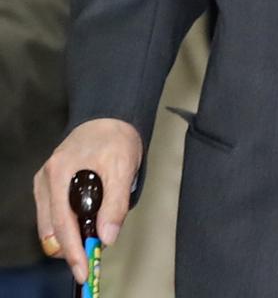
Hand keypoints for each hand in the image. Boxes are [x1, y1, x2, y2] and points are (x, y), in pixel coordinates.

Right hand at [33, 118, 141, 283]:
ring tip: (97, 228)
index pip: (62, 225)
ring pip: (52, 225)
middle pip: (52, 230)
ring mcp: (46, 182)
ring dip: (72, 233)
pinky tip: (88, 218)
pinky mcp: (50, 183)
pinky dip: (70, 222)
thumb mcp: (123, 168)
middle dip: (72, 245)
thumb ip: (115, 204)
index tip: (83, 269)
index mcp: (60, 173)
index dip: (73, 251)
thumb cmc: (116, 138)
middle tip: (96, 251)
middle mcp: (46, 179)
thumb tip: (106, 238)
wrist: (110, 116)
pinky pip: (55, 213)